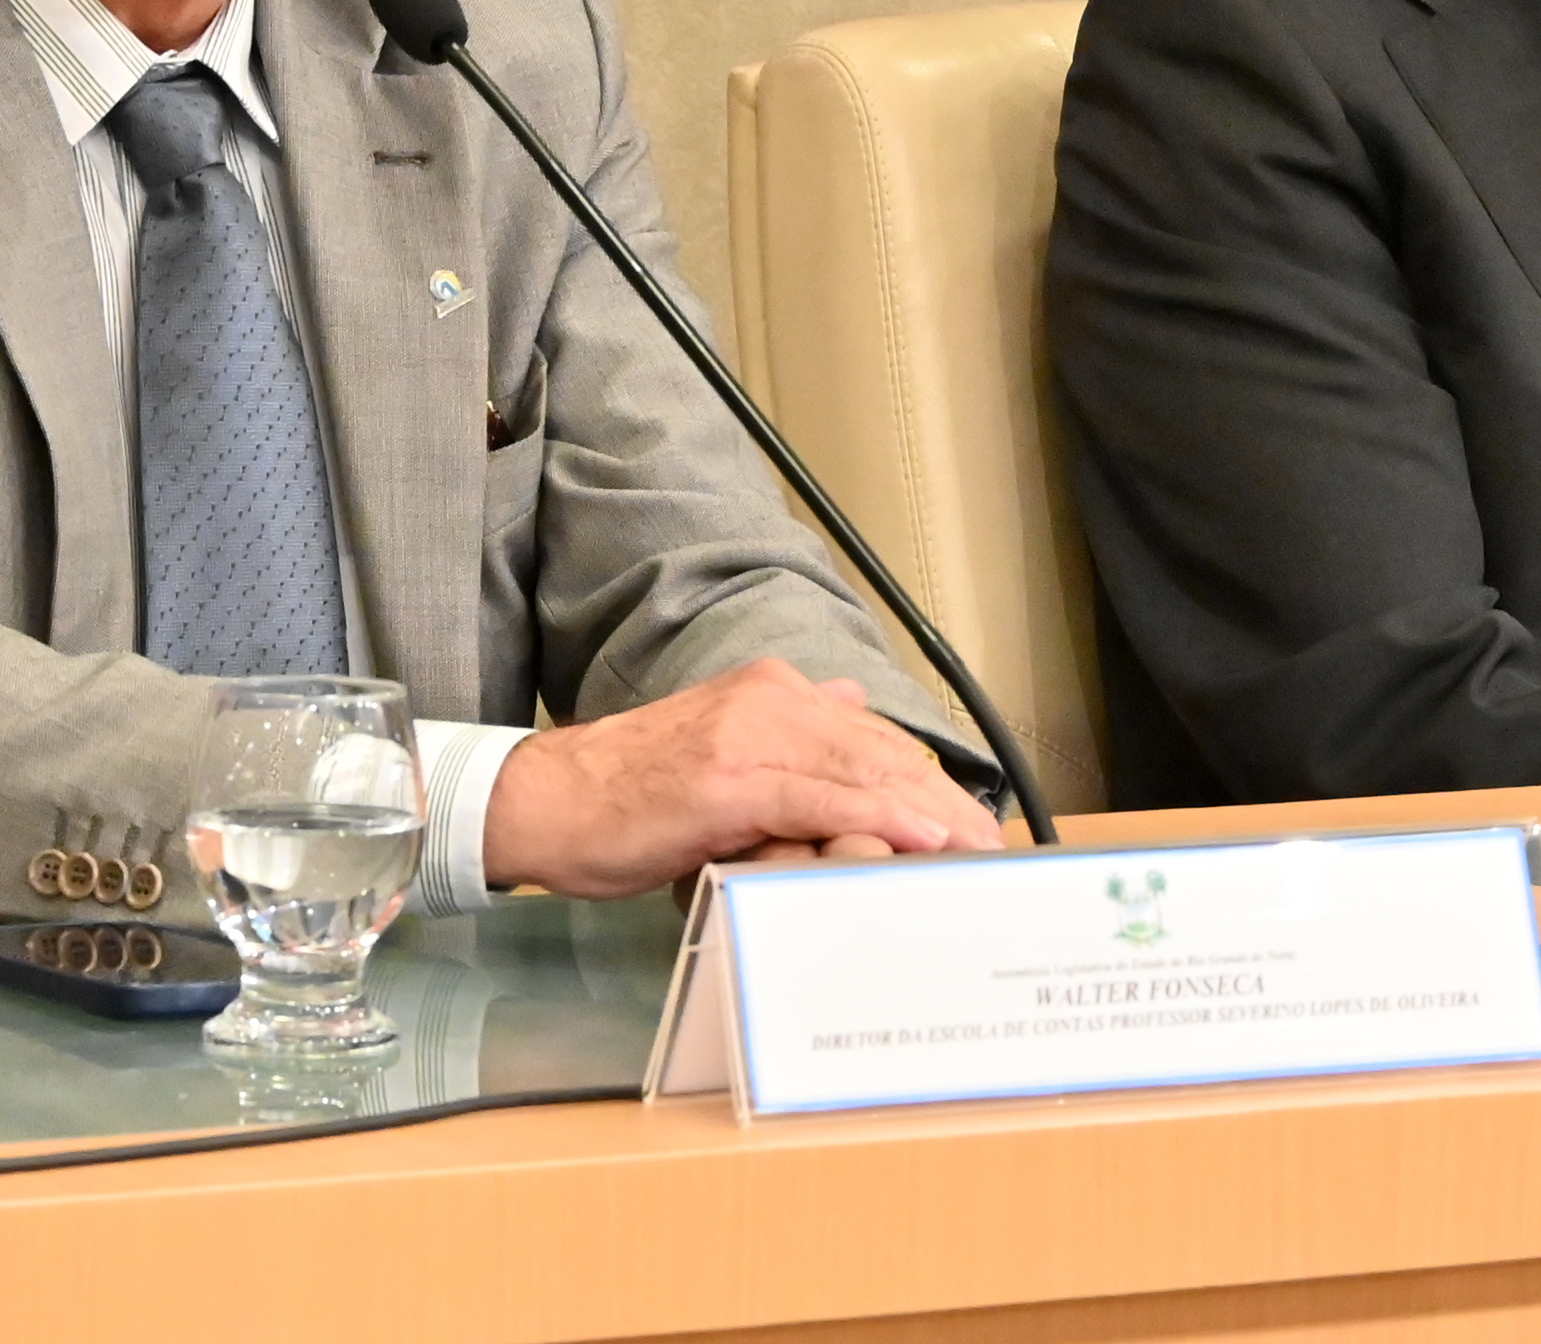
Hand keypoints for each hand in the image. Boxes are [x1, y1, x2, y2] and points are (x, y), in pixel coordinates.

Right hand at [480, 659, 1005, 897]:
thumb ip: (782, 728)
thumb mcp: (716, 747)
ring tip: (976, 849)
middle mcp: (767, 700)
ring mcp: (749, 736)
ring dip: (929, 814)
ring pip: (861, 771)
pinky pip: (822, 798)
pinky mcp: (730, 780)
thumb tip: (847, 704)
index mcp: (767, 691)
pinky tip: (920, 837)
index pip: (868, 737)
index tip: (971, 821)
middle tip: (994, 846)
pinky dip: (878, 816)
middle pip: (879, 752)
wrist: (546, 801)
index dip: (926, 780)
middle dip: (943, 800)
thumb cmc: (625, 792)